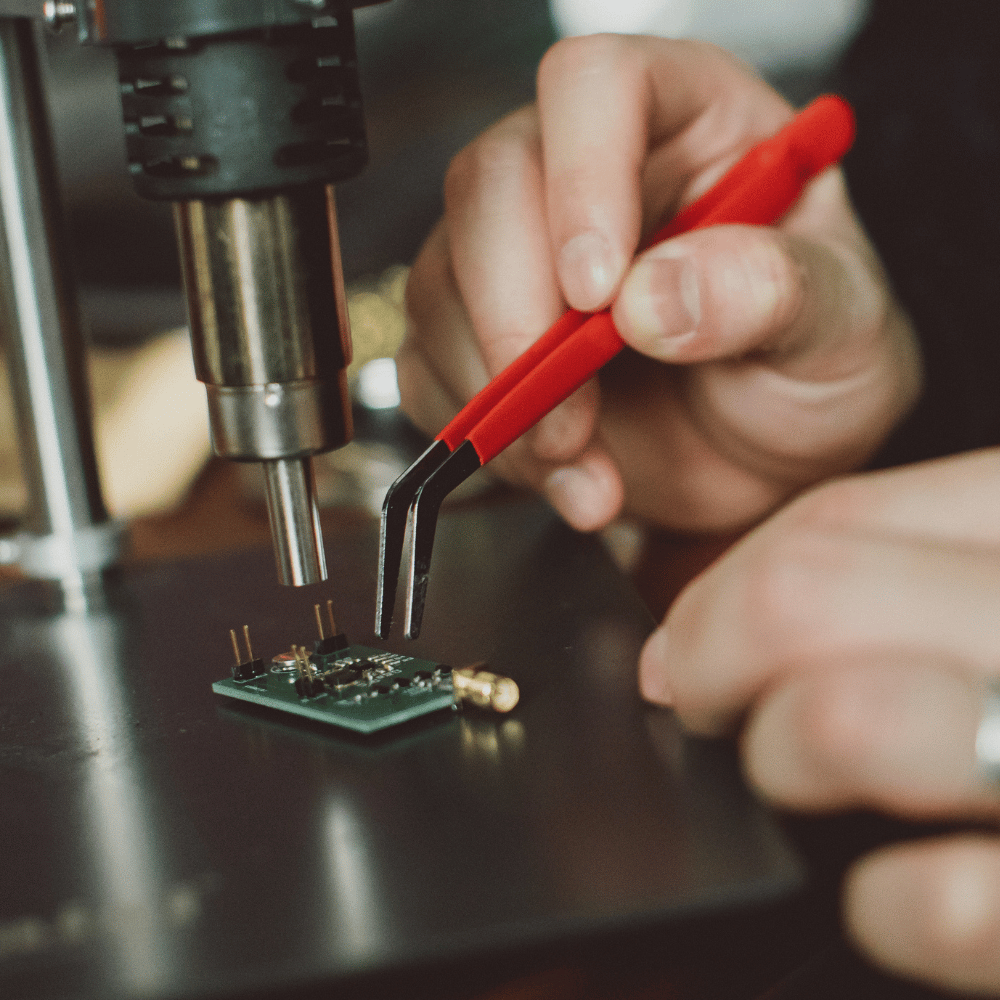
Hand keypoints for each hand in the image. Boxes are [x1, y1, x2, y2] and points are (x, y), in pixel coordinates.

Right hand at [397, 34, 919, 533]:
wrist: (769, 465)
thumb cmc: (813, 372)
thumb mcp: (841, 329)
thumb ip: (769, 294)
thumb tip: (655, 296)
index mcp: (685, 123)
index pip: (595, 85)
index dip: (581, 176)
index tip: (597, 294)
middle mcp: (585, 175)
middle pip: (490, 183)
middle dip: (515, 313)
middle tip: (571, 412)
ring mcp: (521, 257)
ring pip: (444, 282)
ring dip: (502, 397)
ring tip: (586, 464)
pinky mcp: (481, 338)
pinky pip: (432, 369)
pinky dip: (488, 441)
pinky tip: (564, 474)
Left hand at [640, 449, 999, 994]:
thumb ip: (888, 584)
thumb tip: (696, 637)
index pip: (835, 521)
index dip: (721, 590)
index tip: (688, 645)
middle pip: (804, 596)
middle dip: (716, 662)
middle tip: (715, 708)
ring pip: (844, 720)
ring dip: (784, 762)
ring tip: (805, 784)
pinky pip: (936, 900)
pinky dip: (882, 906)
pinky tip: (900, 893)